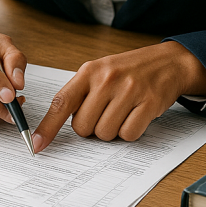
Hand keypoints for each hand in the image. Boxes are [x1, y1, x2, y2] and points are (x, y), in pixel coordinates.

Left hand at [32, 40, 205, 151]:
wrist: (168, 62)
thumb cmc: (129, 70)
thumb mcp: (100, 72)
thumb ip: (80, 94)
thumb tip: (56, 126)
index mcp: (89, 71)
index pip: (62, 102)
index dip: (47, 127)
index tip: (37, 144)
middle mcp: (107, 79)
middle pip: (83, 127)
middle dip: (91, 128)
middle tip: (105, 114)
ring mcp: (129, 91)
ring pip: (105, 133)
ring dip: (112, 131)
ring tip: (122, 112)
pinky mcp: (148, 103)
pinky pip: (128, 134)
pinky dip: (130, 131)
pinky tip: (135, 115)